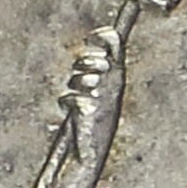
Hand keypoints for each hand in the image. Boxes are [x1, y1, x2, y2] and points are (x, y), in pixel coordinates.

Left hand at [59, 27, 122, 161]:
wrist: (93, 152)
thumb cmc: (95, 120)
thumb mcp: (103, 90)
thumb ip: (100, 68)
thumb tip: (95, 47)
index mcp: (118, 76)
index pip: (116, 43)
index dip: (103, 35)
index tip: (92, 37)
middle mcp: (113, 85)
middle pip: (97, 58)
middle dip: (83, 62)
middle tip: (79, 72)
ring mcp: (102, 98)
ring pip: (82, 77)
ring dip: (74, 85)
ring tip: (76, 95)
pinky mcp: (89, 111)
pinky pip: (71, 97)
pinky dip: (67, 102)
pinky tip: (71, 111)